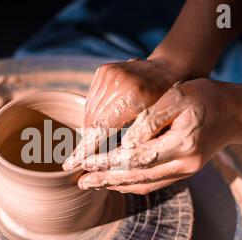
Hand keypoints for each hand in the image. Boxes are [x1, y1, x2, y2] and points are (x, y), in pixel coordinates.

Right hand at [62, 58, 181, 169]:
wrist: (168, 70)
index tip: (72, 164)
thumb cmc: (169, 105)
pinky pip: (91, 100)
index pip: (101, 128)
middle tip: (76, 162)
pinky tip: (94, 128)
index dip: (86, 148)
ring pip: (90, 110)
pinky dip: (92, 115)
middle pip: (92, 120)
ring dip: (88, 129)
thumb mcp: (157, 126)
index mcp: (135, 96)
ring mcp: (109, 73)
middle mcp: (119, 81)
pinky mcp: (103, 71)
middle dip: (85, 142)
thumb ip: (135, 142)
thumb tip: (108, 167)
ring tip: (84, 149)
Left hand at [78, 78, 241, 193]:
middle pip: (137, 177)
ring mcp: (184, 172)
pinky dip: (130, 183)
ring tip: (92, 183)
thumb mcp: (179, 96)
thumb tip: (127, 141)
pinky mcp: (182, 172)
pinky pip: (152, 183)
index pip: (136, 158)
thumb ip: (152, 118)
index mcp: (182, 144)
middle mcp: (183, 164)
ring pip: (143, 184)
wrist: (235, 112)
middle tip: (80, 182)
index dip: (108, 162)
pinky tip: (115, 181)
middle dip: (106, 180)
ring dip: (116, 184)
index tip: (85, 162)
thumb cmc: (206, 97)